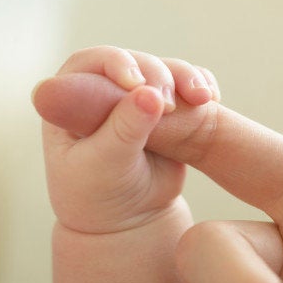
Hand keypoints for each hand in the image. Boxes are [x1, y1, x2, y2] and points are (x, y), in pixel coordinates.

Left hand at [36, 46, 219, 282]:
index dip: (118, 64)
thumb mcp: (104, 165)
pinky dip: (201, 87)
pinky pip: (187, 86)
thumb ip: (123, 130)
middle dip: (157, 76)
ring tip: (202, 100)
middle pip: (136, 63)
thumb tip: (148, 95)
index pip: (92, 64)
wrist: (130, 220)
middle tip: (170, 106)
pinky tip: (211, 99)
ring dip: (186, 79)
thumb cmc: (98, 196)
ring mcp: (138, 97)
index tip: (135, 84)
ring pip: (166, 70)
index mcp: (72, 97)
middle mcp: (105, 89)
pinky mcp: (168, 108)